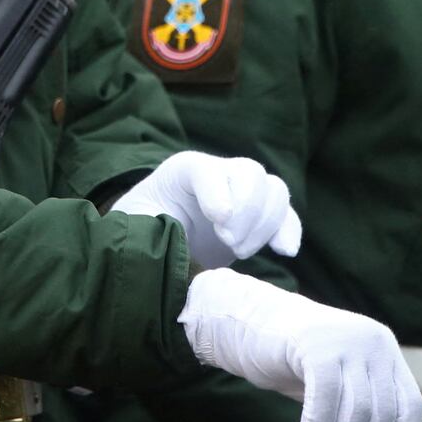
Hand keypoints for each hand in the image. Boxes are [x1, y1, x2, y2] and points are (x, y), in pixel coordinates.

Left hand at [112, 151, 300, 268]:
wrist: (155, 247)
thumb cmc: (138, 234)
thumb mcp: (132, 227)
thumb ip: (146, 229)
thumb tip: (174, 245)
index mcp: (183, 171)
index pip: (207, 170)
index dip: (217, 193)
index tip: (218, 222)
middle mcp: (219, 175)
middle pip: (252, 174)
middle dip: (246, 211)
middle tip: (228, 241)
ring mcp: (243, 196)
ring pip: (275, 192)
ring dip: (265, 225)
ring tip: (239, 251)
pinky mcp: (259, 221)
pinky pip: (287, 216)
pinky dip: (290, 232)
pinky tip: (284, 251)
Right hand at [179, 268, 421, 421]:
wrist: (249, 323)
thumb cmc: (296, 364)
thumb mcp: (340, 388)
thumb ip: (366, 416)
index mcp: (385, 354)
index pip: (409, 406)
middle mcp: (375, 343)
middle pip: (382, 413)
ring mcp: (347, 340)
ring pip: (357, 410)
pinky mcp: (316, 343)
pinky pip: (326, 397)